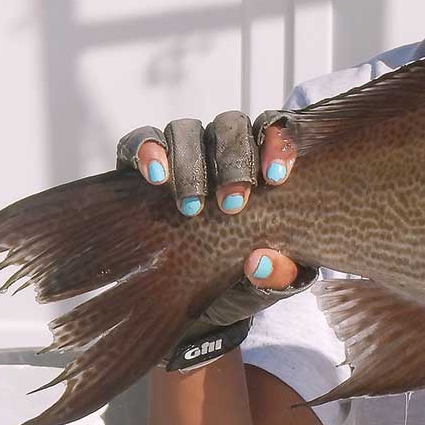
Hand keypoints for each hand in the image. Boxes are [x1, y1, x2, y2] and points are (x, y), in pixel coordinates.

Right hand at [117, 110, 315, 367]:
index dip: (278, 145)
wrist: (198, 298)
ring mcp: (183, 148)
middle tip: (232, 205)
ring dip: (190, 166)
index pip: (276, 131)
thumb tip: (261, 263)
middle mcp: (224, 146)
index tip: (276, 178)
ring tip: (191, 208)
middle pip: (230, 126)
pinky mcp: (143, 159)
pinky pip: (141, 139)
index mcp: (263, 161)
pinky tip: (154, 177)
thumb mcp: (273, 281)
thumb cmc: (247, 273)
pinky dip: (147, 149)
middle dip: (233, 161)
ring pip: (187, 130)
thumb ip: (282, 275)